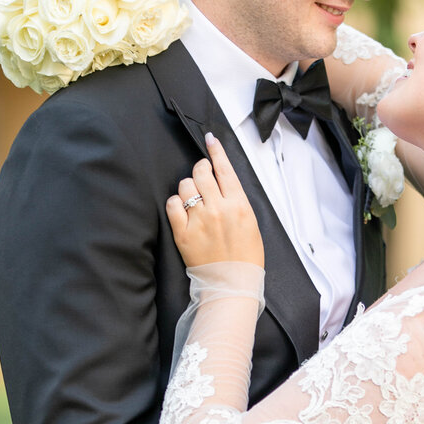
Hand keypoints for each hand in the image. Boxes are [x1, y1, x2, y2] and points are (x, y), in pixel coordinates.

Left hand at [166, 134, 263, 268]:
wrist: (232, 283)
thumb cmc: (245, 257)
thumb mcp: (251, 223)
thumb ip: (236, 200)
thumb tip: (222, 182)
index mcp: (239, 205)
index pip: (224, 168)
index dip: (216, 151)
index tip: (210, 140)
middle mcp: (218, 209)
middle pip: (201, 172)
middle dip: (200, 169)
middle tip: (202, 175)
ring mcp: (199, 221)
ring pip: (185, 186)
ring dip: (188, 188)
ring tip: (193, 199)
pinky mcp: (183, 233)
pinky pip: (172, 205)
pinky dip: (175, 204)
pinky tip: (182, 210)